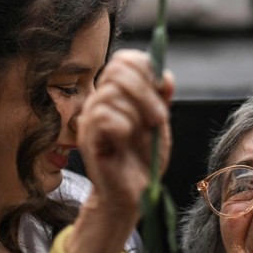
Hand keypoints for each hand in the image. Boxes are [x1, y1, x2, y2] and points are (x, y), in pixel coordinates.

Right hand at [76, 50, 172, 216]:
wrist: (134, 193)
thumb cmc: (143, 158)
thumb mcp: (158, 123)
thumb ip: (160, 97)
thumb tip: (165, 75)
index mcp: (116, 92)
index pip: (125, 59)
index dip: (148, 69)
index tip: (163, 92)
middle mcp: (99, 100)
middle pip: (118, 70)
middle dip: (146, 92)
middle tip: (157, 118)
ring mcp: (90, 118)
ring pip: (112, 93)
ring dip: (137, 113)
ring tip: (142, 133)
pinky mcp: (88, 138)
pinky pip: (105, 117)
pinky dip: (123, 126)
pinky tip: (125, 140)